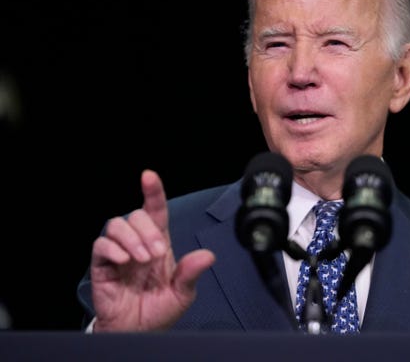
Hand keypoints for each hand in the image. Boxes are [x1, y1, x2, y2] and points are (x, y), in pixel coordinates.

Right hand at [90, 169, 215, 330]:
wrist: (139, 332)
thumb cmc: (159, 310)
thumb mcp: (183, 293)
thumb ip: (191, 273)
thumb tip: (208, 255)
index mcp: (159, 243)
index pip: (155, 211)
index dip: (153, 192)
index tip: (149, 176)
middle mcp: (138, 243)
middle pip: (136, 215)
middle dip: (148, 230)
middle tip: (157, 254)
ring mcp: (119, 253)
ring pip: (117, 224)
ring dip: (131, 238)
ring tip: (141, 260)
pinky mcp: (102, 265)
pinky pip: (101, 245)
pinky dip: (113, 248)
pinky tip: (125, 261)